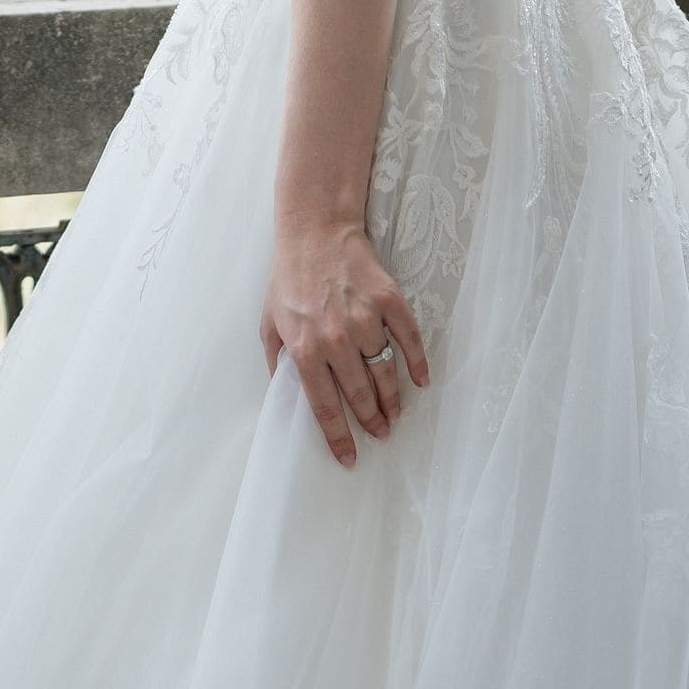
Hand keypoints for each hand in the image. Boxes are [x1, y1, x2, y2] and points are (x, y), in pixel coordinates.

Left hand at [260, 215, 428, 467]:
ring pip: (386, 373)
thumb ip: (276, 362)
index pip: (325, 408)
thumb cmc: (288, 277)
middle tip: (381, 432)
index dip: (339, 438)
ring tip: (395, 413)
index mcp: (304, 349)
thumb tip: (287, 396)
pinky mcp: (388, 300)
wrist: (315, 230)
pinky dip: (418, 364)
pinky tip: (420, 380)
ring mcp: (365, 319)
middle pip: (361, 395)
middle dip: (372, 421)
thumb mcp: (268, 323)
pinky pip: (409, 340)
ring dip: (394, 400)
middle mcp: (336, 339)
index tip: (350, 458)